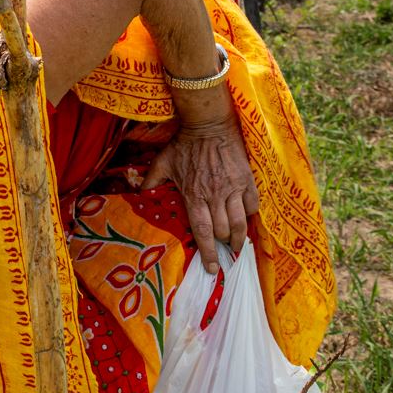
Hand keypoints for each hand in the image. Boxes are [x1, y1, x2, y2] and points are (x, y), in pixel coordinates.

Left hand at [141, 107, 259, 270]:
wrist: (209, 123)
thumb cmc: (185, 144)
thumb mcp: (163, 162)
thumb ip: (151, 180)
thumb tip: (140, 193)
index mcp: (194, 196)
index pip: (202, 232)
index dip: (208, 253)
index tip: (213, 269)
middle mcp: (214, 196)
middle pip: (222, 231)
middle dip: (222, 245)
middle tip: (223, 251)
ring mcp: (233, 188)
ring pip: (240, 222)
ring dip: (239, 237)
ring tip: (237, 245)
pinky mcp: (246, 179)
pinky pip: (252, 205)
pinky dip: (250, 214)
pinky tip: (246, 218)